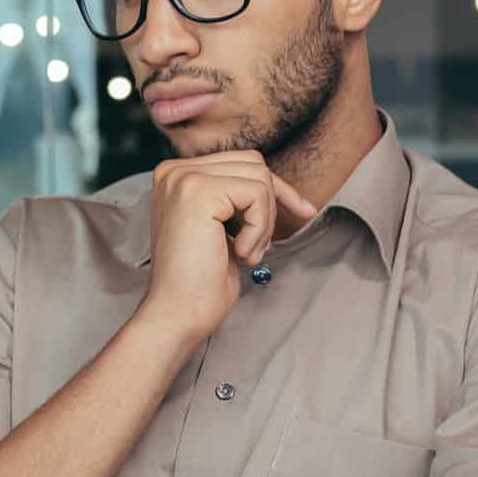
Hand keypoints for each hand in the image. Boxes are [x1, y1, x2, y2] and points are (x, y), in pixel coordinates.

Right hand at [136, 151, 315, 343]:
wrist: (177, 313)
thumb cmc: (198, 281)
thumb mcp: (220, 228)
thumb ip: (235, 199)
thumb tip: (278, 185)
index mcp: (176, 176)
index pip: (241, 163)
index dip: (274, 191)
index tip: (302, 212)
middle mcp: (175, 171)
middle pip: (253, 164)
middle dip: (271, 205)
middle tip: (261, 246)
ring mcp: (184, 179)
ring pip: (259, 178)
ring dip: (265, 221)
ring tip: (248, 253)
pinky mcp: (198, 192)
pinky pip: (256, 194)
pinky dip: (260, 228)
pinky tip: (241, 253)